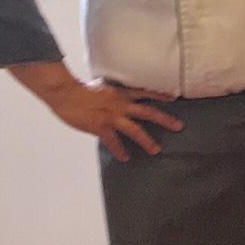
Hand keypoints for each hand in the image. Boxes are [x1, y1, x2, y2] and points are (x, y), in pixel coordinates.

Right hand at [27, 70, 181, 160]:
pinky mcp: (100, 127)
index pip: (145, 93)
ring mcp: (112, 117)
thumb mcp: (101, 87)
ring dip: (147, 141)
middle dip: (165, 120)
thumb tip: (114, 97)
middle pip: (148, 112)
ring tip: (156, 150)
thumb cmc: (79, 89)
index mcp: (121, 93)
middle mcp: (121, 105)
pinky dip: (119, 150)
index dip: (160, 95)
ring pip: (135, 130)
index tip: (174, 98)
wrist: (66, 93)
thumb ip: (111, 94)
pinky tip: (125, 158)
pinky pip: (113, 141)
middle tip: (179, 127)